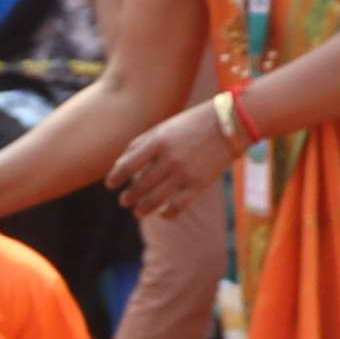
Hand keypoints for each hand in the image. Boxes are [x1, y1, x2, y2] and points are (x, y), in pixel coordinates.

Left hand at [110, 95, 233, 229]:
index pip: (128, 165)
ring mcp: (184, 173)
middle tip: (124, 201)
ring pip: (155, 199)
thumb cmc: (190, 125)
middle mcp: (169, 158)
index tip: (110, 185)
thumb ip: (140, 145)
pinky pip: (178, 206)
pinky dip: (166, 213)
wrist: (228, 125)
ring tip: (137, 211)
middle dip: (129, 197)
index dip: (116, 177)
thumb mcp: (163, 128)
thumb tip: (120, 166)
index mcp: (157, 141)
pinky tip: (162, 213)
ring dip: (142, 209)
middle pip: (140, 185)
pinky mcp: (199, 184)